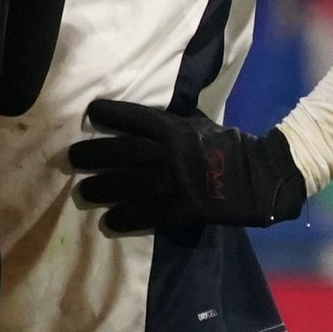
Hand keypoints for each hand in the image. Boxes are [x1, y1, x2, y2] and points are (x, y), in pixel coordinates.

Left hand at [68, 99, 304, 231]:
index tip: (90, 113)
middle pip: (124, 152)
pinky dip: (128, 218)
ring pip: (132, 184)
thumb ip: (173, 118)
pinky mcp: (187, 208)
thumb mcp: (200, 122)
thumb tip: (148, 109)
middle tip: (71, 157)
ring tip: (82, 191)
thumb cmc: (227, 145)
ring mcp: (179, 182)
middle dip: (95, 154)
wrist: (261, 176)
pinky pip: (151, 214)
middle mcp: (172, 153)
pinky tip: (109, 222)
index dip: (111, 114)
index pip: (136, 117)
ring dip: (104, 188)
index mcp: (175, 129)